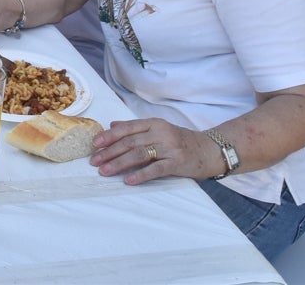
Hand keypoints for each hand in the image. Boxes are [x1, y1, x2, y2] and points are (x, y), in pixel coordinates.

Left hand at [90, 118, 222, 183]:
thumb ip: (136, 127)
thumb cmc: (181, 141)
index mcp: (153, 123)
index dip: (109, 136)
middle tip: (94, 161)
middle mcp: (160, 133)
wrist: (210, 150)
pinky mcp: (177, 163)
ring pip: (139, 154)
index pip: (126, 128)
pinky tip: (128, 180)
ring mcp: (169, 147)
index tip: (95, 144)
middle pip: (130, 142)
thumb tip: (112, 125)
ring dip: (119, 163)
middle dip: (109, 152)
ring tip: (105, 171)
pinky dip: (141, 174)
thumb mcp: (158, 129)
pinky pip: (156, 169)